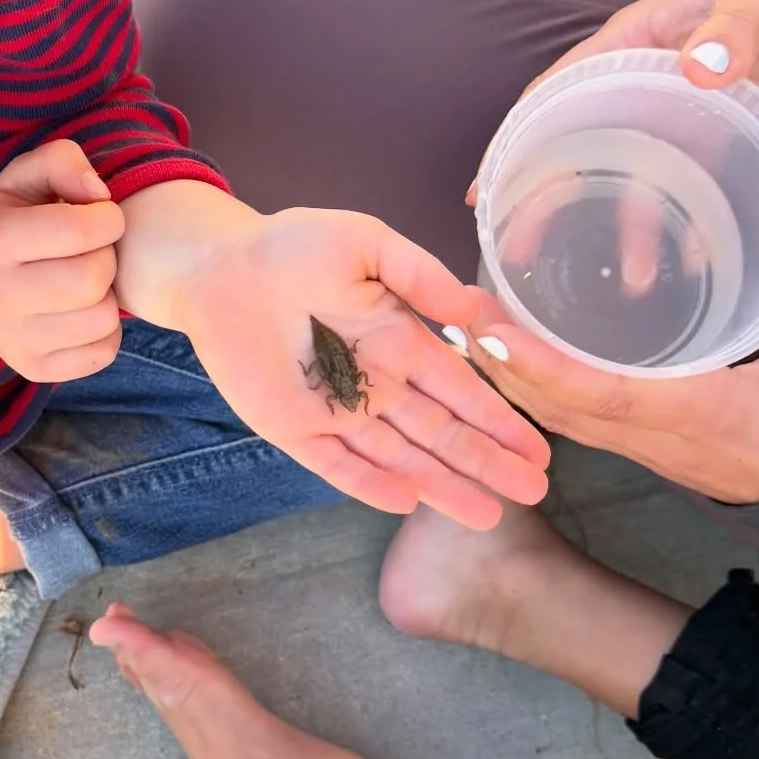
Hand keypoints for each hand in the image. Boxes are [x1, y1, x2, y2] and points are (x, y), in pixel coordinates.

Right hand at [0, 141, 124, 379]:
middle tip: (91, 252)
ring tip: (83, 281)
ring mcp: (15, 340)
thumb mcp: (22, 178)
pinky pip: (104, 351)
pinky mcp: (35, 369)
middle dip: (106, 258)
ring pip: (103, 318)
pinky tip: (81, 311)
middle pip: (93, 278)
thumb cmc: (5, 224)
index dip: (108, 219)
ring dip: (107, 295)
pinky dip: (105, 329)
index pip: (80, 230)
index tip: (99, 218)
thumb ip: (63, 162)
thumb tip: (100, 195)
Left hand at [116, 185, 550, 523]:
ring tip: (488, 515)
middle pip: (441, 434)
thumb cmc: (290, 247)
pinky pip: (338, 467)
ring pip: (401, 459)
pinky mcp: (294, 431)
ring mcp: (337, 413)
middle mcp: (377, 386)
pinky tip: (408, 504)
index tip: (538, 448)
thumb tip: (477, 310)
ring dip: (442, 486)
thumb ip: (421, 275)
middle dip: (486, 462)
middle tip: (534, 491)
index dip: (499, 420)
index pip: (460, 390)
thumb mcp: (367, 243)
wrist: (219, 268)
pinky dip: (370, 486)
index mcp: (400, 342)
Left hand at [460, 262, 758, 503]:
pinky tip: (518, 361)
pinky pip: (576, 423)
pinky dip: (539, 392)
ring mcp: (644, 449)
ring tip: (472, 329)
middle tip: (457, 310)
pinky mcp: (646, 451)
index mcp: (692, 410)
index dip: (538, 362)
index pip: (597, 390)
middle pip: (555, 406)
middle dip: (499, 363)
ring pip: (558, 419)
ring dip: (510, 379)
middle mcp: (652, 436)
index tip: (490, 326)